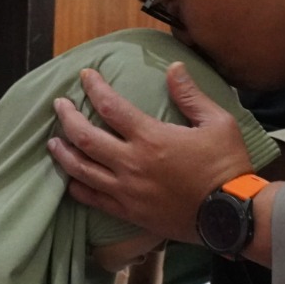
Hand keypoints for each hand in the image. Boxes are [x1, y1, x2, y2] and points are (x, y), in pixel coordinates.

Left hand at [48, 63, 252, 243]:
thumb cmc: (227, 166)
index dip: (94, 87)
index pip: (110, 106)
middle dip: (67, 116)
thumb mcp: (218, 122)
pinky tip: (71, 180)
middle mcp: (131, 163)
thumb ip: (191, 95)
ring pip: (81, 169)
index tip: (85, 76)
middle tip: (59, 105)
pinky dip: (77, 187)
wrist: (231, 215)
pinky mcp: (129, 212)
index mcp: (151, 138)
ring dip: (63, 152)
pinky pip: (93, 199)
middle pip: (84, 136)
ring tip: (53, 141)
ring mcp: (127, 191)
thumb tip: (174, 68)